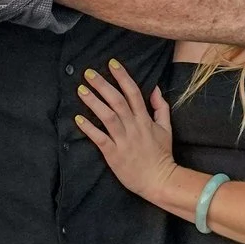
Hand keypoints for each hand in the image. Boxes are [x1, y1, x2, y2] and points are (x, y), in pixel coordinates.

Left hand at [74, 60, 181, 201]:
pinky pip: (100, 139)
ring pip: (108, 116)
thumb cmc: (161, 155)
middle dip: (103, 85)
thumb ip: (160, 107)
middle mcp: (134, 127)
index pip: (133, 93)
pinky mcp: (114, 154)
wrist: (159, 180)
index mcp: (145, 120)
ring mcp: (124, 141)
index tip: (112, 63)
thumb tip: (155, 88)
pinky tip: (78, 118)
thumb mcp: (166, 128)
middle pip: (117, 101)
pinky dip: (89, 128)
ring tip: (80, 90)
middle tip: (88, 73)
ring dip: (93, 102)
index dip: (122, 76)